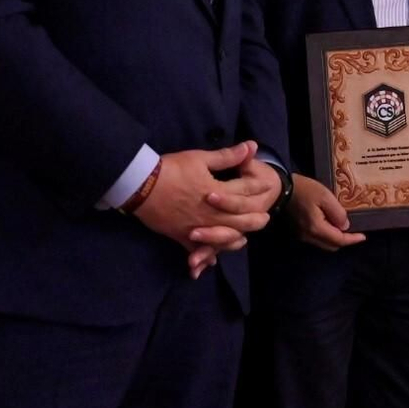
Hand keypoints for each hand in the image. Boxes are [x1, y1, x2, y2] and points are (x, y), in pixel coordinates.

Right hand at [132, 142, 272, 276]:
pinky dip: (205, 256)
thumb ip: (227, 156)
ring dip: (235, 240)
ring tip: (243, 239)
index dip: (258, 189)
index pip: (245, 192)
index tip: (267, 188)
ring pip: (222, 239)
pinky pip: (197, 250)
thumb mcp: (200, 158)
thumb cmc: (171, 169)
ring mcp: (197, 228)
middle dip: (254, 220)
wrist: (141, 186)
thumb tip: (252, 146)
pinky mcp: (181, 236)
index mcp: (218, 193)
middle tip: (265, 219)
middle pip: (240, 221)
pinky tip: (211, 261)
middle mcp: (211, 215)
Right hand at [287, 174, 365, 251]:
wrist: (281, 189)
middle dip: (344, 241)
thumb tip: (345, 226)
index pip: (339, 240)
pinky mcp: (298, 232)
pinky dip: (326, 236)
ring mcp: (302, 236)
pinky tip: (329, 225)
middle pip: (331, 246)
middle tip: (354, 232)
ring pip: (324, 243)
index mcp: (317, 228)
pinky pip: (316, 239)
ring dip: (335, 239)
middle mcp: (309, 236)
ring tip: (342, 228)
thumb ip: (337, 213)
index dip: (352, 240)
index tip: (363, 236)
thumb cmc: (305, 190)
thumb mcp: (326, 197)